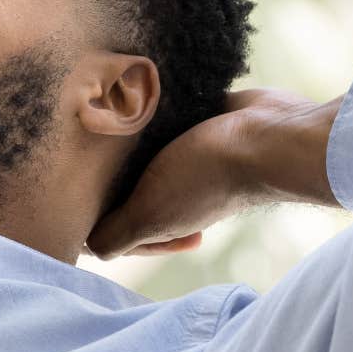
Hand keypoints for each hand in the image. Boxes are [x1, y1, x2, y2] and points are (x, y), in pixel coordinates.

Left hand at [84, 87, 328, 259]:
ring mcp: (190, 159)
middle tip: (89, 156)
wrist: (268, 135)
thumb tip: (86, 247)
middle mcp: (175, 192)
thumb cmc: (205, 176)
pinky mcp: (202, 124)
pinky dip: (154, 112)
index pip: (118, 231)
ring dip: (128, 142)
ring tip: (108, 125)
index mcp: (161, 219)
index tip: (84, 198)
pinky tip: (140, 103)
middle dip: (108, 177)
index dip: (95, 221)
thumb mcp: (151, 213)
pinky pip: (169, 121)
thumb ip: (117, 235)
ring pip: (145, 155)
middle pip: (128, 192)